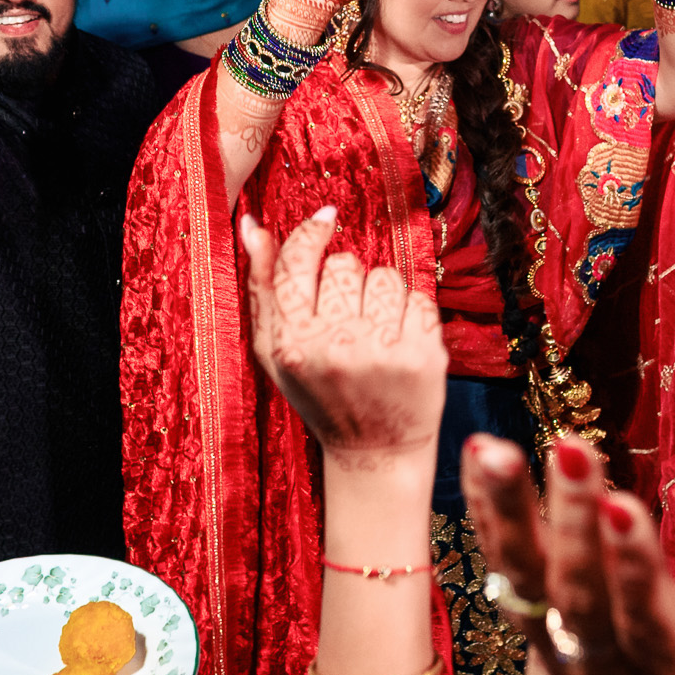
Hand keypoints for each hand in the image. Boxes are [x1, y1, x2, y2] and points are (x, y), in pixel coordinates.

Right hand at [242, 207, 444, 461]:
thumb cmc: (321, 395)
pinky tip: (400, 340)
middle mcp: (334, 345)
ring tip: (376, 330)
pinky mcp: (423, 355)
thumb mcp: (276, 350)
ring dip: (382, 294)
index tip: (325, 222)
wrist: (375, 452)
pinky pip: (420, 297)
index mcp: (291, 343)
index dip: (311, 234)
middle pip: (345, 264)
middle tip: (349, 316)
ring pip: (385, 275)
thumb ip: (262, 287)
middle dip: (349, 280)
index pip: (296, 263)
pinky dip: (412, 312)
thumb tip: (252, 225)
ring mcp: (381, 350)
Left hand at [462, 434, 674, 674]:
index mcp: (665, 662)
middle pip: (578, 585)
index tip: (625, 504)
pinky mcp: (514, 595)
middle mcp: (597, 647)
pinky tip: (477, 450)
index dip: (637, 565)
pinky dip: (480, 500)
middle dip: (574, 516)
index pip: (649, 617)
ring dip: (512, 505)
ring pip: (523, 567)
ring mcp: (547, 624)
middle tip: (571, 450)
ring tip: (499, 450)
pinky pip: (492, 548)